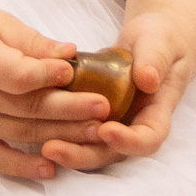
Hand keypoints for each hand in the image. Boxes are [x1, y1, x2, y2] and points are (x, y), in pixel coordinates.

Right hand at [0, 4, 107, 180]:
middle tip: (104, 107)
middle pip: (26, 107)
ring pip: (21, 133)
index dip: (46, 74)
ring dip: (60, 136)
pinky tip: (50, 168)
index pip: (16, 74)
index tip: (75, 70)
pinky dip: (22, 167)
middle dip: (69, 109)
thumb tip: (70, 53)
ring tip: (95, 133)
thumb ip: (32, 42)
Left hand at [39, 12, 195, 172]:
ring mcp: (113, 123)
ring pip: (92, 146)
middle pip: (113, 152)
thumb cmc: (161, 41)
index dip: (129, 141)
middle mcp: (134, 125)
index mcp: (156, 112)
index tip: (107, 131)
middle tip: (55, 149)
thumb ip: (156, 59)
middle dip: (84, 154)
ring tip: (44, 147)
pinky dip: (59, 132)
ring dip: (69, 150)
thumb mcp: (161, 44)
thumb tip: (148, 79)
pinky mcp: (92, 115)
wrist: (151, 43)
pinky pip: (77, 129)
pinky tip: (35, 129)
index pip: (148, 138)